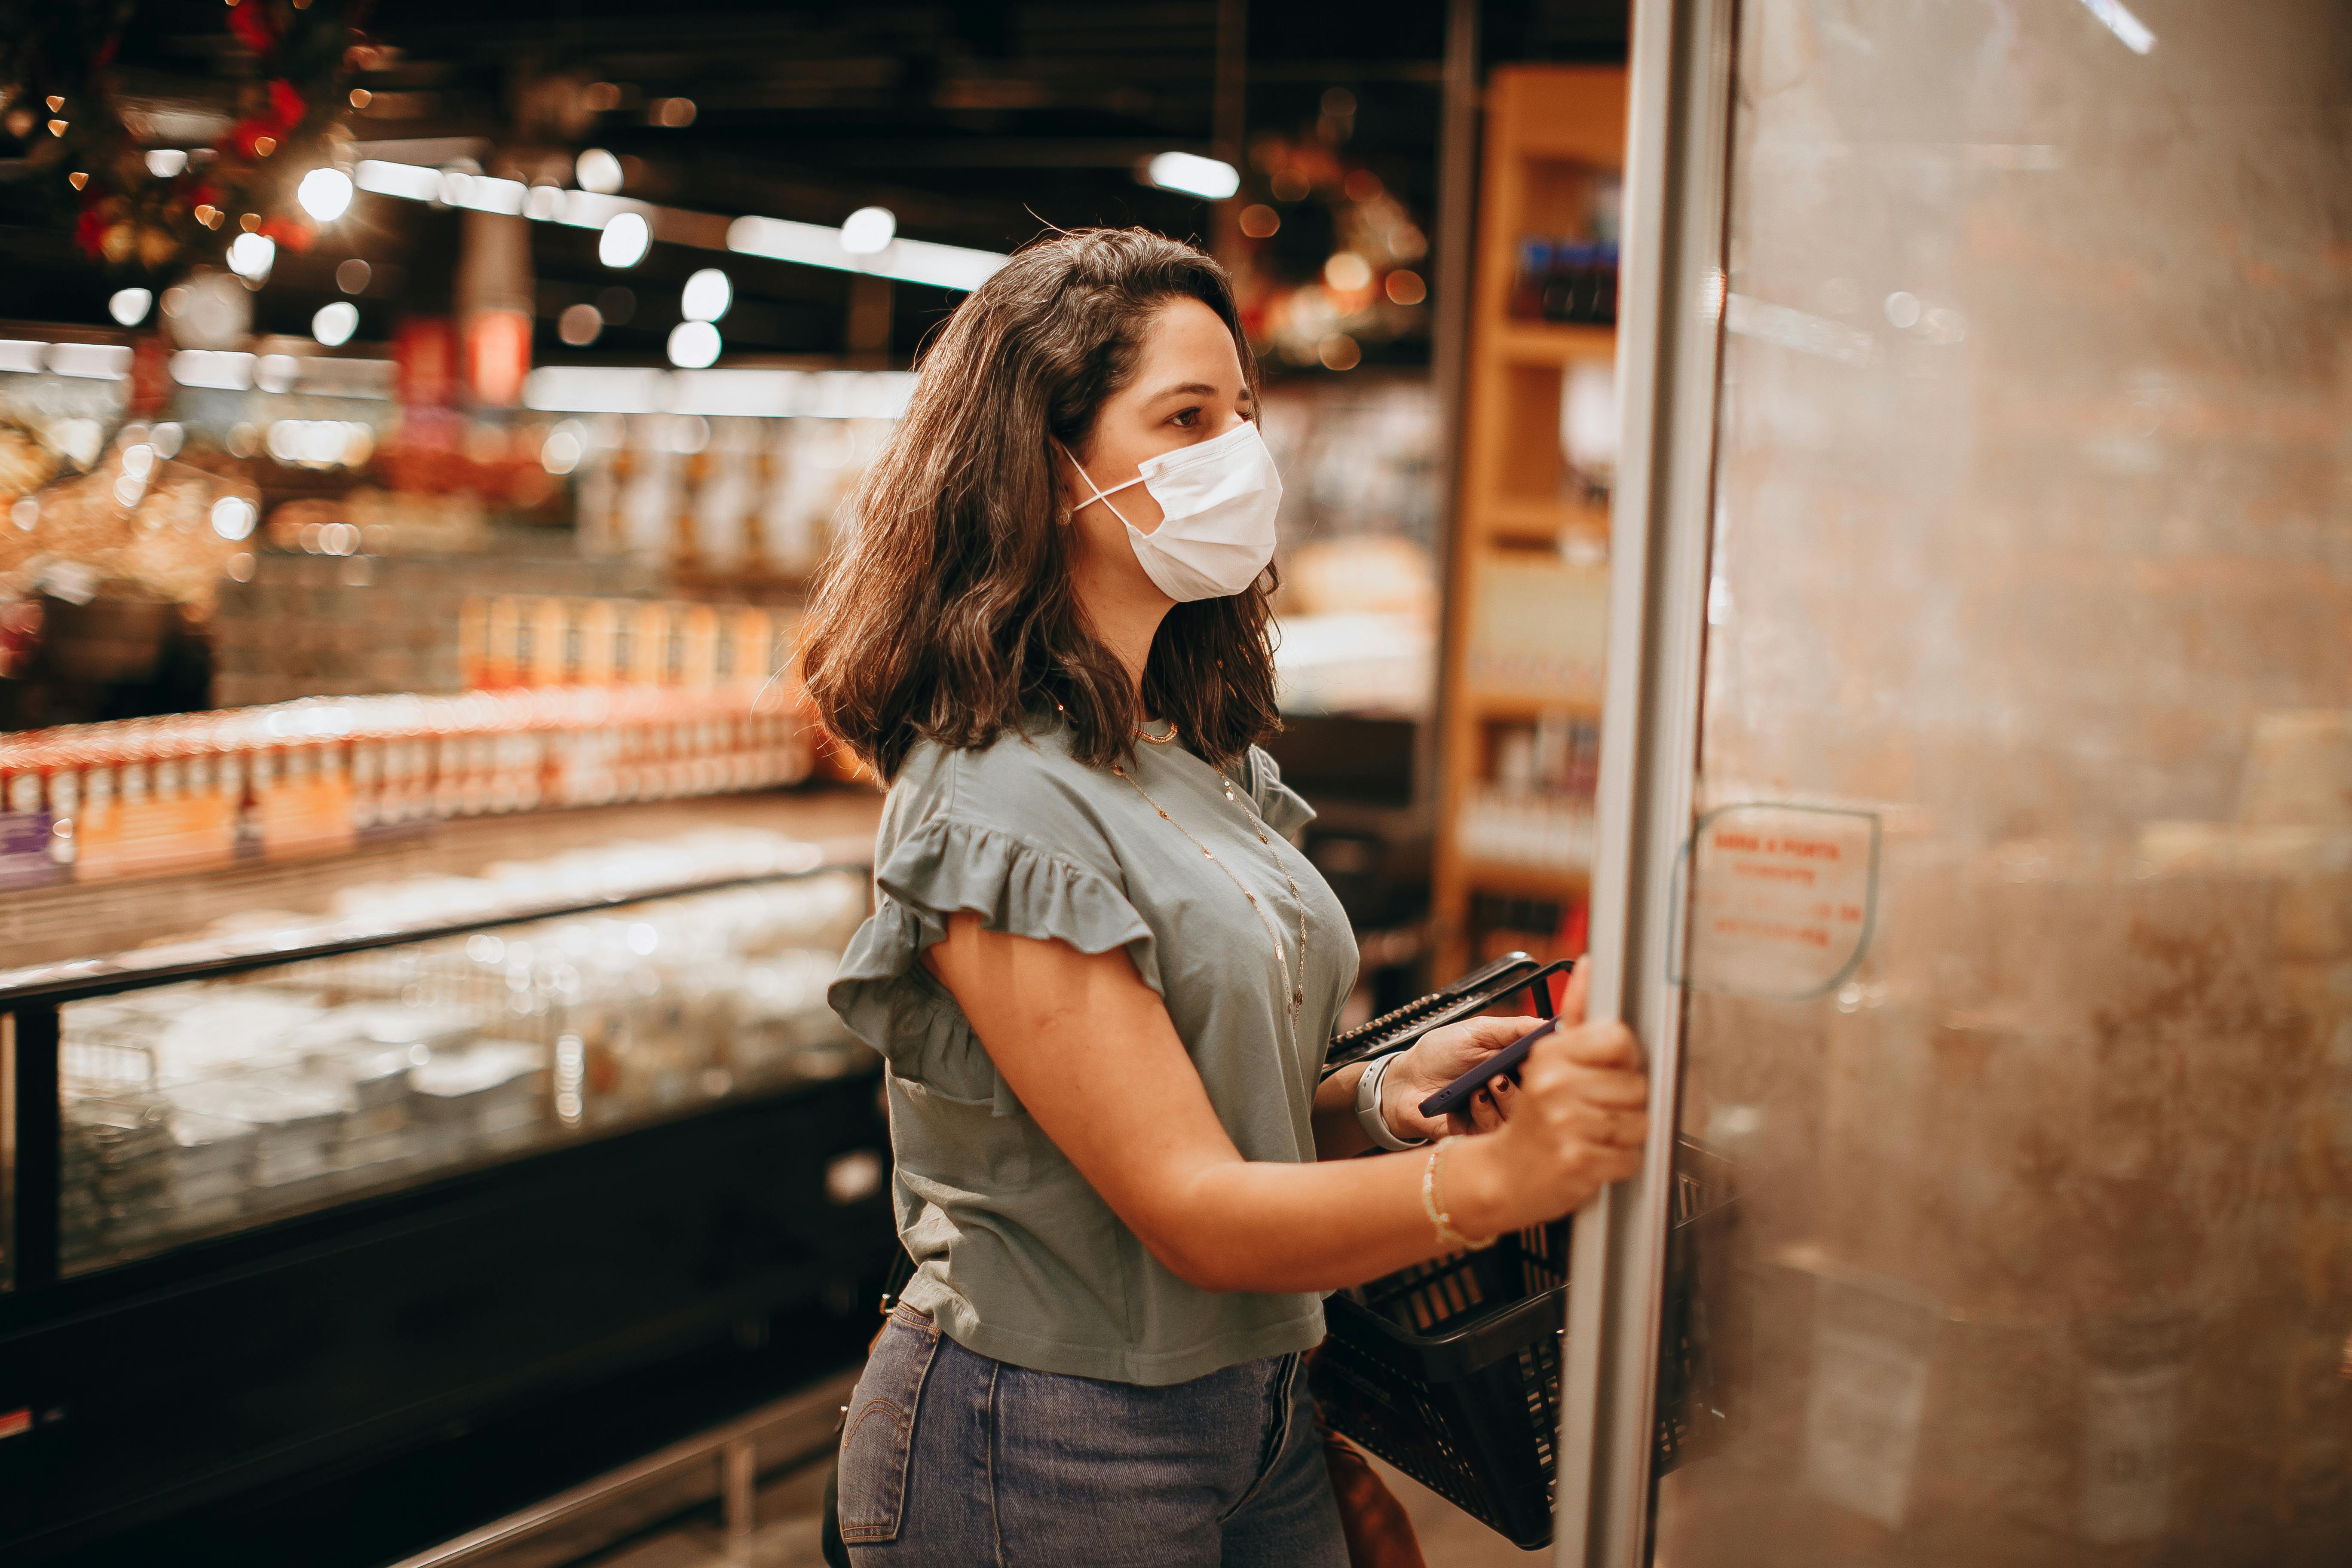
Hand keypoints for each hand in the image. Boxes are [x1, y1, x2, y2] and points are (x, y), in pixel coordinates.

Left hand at [1378, 1012, 1535, 1144]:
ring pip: (1520, 1115)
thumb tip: (1548, 1024)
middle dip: (1531, 1081)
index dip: (1550, 1064)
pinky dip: (1485, 1110)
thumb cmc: (1437, 1055)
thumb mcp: (1476, 1032)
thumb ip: (1512, 1029)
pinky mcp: (1479, 1136)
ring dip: (1507, 1096)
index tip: (1550, 1055)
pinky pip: (1495, 1130)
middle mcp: (1510, 1093)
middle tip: (1520, 1069)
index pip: (1545, 1069)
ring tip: (1489, 1081)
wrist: (1403, 1082)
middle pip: (1539, 1095)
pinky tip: (1472, 1097)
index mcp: (1513, 1067)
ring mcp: (1495, 1116)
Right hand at [1433, 967, 1649, 1236]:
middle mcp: (1555, 1085)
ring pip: (1639, 1123)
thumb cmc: (1532, 1118)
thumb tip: (1590, 964)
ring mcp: (1566, 1124)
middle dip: (1627, 1103)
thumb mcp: (1546, 1060)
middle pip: (1637, 1085)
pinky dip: (1619, 1162)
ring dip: (1625, 1135)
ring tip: (1595, 1135)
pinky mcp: (1578, 1161)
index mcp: (1550, 1054)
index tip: (1608, 1073)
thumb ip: (1574, 1013)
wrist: (1503, 1176)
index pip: (1620, 1038)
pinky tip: (1594, 1157)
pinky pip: (1631, 1157)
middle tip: (1597, 1112)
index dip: (1624, 1060)